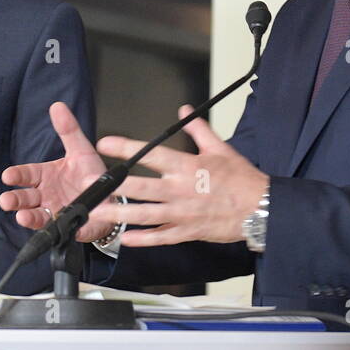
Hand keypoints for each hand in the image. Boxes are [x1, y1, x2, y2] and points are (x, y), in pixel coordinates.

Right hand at [0, 101, 112, 242]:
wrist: (109, 196)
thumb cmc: (90, 173)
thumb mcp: (81, 149)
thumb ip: (69, 130)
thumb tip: (57, 106)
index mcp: (46, 176)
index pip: (27, 175)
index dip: (17, 175)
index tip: (8, 175)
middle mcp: (45, 195)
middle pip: (25, 198)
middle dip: (14, 199)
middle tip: (6, 200)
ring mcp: (54, 211)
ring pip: (35, 215)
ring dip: (27, 217)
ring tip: (22, 216)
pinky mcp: (66, 225)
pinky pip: (57, 228)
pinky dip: (54, 228)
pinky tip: (55, 225)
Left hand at [88, 105, 269, 246]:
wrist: (259, 208)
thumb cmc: (242, 178)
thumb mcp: (221, 148)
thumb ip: (198, 129)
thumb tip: (185, 110)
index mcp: (186, 167)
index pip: (150, 154)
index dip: (125, 148)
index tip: (105, 143)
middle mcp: (179, 190)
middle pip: (140, 188)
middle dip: (112, 187)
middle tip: (90, 185)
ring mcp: (182, 213)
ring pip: (144, 215)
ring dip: (119, 215)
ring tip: (97, 214)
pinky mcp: (187, 232)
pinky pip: (161, 237)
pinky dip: (143, 239)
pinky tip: (126, 238)